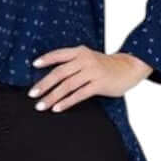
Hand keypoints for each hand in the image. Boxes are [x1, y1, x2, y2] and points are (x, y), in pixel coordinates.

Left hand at [29, 46, 151, 109]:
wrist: (128, 68)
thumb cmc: (104, 65)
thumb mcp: (88, 58)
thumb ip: (72, 63)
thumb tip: (49, 76)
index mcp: (80, 52)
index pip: (59, 54)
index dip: (46, 59)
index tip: (34, 65)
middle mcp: (85, 60)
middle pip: (60, 73)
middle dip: (44, 84)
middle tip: (32, 94)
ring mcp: (93, 72)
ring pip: (68, 85)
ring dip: (52, 96)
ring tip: (41, 105)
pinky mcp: (99, 84)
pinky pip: (80, 95)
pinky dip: (67, 102)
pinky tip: (57, 108)